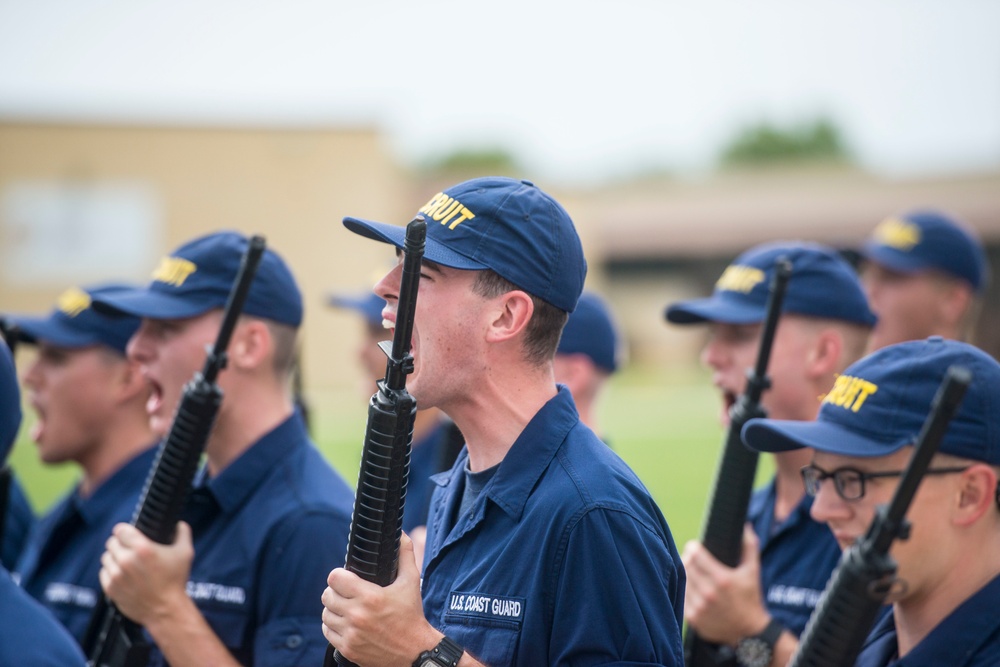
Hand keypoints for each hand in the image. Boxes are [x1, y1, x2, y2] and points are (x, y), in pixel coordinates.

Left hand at [99, 521, 193, 626]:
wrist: (166, 610)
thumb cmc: (176, 581)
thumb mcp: (185, 552)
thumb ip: (182, 532)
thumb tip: (178, 524)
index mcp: (142, 548)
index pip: (120, 530)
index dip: (125, 530)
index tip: (129, 533)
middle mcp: (126, 560)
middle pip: (111, 542)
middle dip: (120, 543)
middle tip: (129, 549)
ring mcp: (116, 575)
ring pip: (105, 557)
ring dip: (114, 557)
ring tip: (125, 562)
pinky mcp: (110, 588)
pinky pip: (103, 572)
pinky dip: (110, 571)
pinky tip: (121, 574)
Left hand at [322, 532, 441, 666]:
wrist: (415, 652)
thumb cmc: (412, 616)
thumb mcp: (411, 582)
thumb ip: (405, 554)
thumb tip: (401, 535)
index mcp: (370, 597)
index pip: (334, 578)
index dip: (339, 575)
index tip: (345, 577)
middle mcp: (357, 616)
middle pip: (327, 596)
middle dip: (336, 591)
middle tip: (346, 592)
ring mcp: (351, 634)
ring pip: (326, 614)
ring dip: (333, 609)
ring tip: (346, 607)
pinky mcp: (348, 649)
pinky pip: (327, 632)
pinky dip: (333, 626)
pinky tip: (345, 623)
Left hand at [682, 524, 771, 644]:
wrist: (749, 632)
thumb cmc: (751, 599)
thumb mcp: (753, 572)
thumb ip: (749, 546)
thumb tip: (746, 526)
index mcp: (723, 579)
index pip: (696, 555)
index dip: (693, 547)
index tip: (694, 546)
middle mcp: (709, 593)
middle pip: (687, 566)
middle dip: (689, 559)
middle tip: (692, 558)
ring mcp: (700, 607)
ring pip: (683, 581)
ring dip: (687, 574)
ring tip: (692, 572)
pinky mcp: (693, 618)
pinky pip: (682, 597)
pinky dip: (686, 590)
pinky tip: (693, 588)